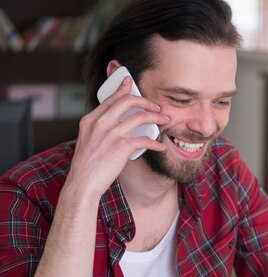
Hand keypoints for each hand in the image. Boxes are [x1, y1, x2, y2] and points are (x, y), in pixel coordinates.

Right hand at [67, 76, 168, 199]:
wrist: (83, 184)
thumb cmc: (87, 166)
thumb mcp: (88, 141)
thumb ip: (100, 129)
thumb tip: (119, 123)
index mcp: (90, 120)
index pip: (110, 98)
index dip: (123, 89)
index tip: (130, 82)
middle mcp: (100, 123)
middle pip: (127, 101)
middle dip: (145, 101)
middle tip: (156, 107)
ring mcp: (111, 134)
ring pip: (140, 117)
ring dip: (156, 118)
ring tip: (165, 121)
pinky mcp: (121, 147)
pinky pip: (145, 140)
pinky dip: (156, 143)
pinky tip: (161, 146)